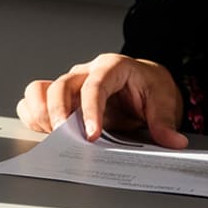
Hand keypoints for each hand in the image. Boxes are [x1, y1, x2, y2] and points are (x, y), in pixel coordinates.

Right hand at [18, 54, 188, 146]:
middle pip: (61, 85)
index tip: (92, 135)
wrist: (145, 86)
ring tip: (50, 136)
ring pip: (41, 89)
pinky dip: (34, 117)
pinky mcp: (63, 100)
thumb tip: (173, 141)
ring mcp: (71, 85)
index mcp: (111, 67)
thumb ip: (164, 120)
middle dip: (58, 112)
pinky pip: (36, 102)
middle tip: (64, 139)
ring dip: (41, 112)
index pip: (95, 85)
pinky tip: (43, 134)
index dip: (91, 110)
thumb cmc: (151, 88)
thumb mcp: (164, 100)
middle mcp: (86, 73)